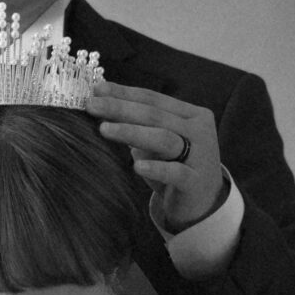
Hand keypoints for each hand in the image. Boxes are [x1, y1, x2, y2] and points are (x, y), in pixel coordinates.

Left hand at [91, 82, 224, 233]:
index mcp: (191, 115)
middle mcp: (199, 131)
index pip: (153, 99)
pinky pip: (175, 173)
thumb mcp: (157, 142)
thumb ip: (139, 124)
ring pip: (164, 139)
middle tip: (91, 105)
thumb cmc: (174, 167)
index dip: (124, 93)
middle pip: (155, 115)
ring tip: (104, 129)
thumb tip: (101, 103)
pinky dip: (156, 169)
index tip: (96, 89)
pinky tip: (136, 166)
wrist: (203, 204)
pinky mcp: (196, 183)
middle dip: (121, 108)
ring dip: (131, 132)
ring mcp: (200, 156)